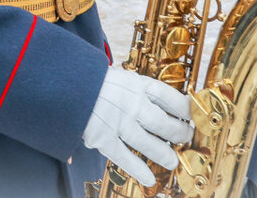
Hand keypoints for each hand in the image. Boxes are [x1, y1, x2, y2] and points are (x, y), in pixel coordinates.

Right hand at [82, 68, 191, 187]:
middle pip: (164, 123)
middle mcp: (133, 104)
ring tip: (172, 162)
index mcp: (138, 84)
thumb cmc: (90, 78)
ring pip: (149, 143)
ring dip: (163, 154)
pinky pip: (125, 157)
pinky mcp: (104, 138)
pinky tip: (149, 179)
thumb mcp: (118, 77)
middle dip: (178, 133)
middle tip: (185, 138)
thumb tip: (155, 101)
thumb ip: (134, 90)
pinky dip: (138, 169)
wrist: (64, 82)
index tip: (192, 115)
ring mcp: (119, 122)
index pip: (170, 98)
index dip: (185, 109)